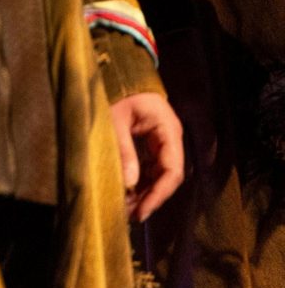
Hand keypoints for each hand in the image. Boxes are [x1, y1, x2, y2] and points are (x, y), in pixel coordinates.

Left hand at [111, 92, 183, 221]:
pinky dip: (140, 182)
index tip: (142, 212)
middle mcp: (170, 139)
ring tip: (126, 209)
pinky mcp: (150, 144)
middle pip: (167, 177)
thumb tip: (128, 184)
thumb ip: (123, 150)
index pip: (172, 171)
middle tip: (129, 215)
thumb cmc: (116, 91)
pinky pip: (150, 168)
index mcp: (168, 130)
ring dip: (145, 192)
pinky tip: (127, 195)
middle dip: (150, 197)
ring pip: (159, 175)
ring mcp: (161, 142)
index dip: (159, 194)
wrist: (117, 72)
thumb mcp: (115, 119)